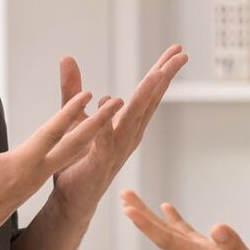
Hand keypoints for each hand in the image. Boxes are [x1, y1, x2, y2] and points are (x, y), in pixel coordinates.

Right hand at [0, 81, 120, 241]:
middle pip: (75, 144)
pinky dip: (78, 146)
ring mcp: (38, 180)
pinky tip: (87, 136)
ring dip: (92, 133)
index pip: (52, 133)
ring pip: (71, 153)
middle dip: (99, 123)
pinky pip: (63, 161)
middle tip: (120, 103)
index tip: (89, 93)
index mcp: (23, 164)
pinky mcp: (34, 184)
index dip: (70, 112)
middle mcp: (37, 172)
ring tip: (109, 114)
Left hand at [49, 45, 187, 214]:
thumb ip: (73, 89)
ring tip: (157, 74)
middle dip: (164, 77)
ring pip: (134, 117)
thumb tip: (68, 57)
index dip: (162, 71)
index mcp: (127, 124)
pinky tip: (108, 100)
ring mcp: (116, 149)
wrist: (71, 199)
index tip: (176, 50)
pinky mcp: (98, 162)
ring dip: (146, 96)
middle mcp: (128, 135)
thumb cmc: (77, 159)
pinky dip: (106, 122)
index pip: (148, 94)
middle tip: (181, 55)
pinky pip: (103, 139)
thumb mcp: (74, 116)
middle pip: (149, 101)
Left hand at [120, 192, 249, 249]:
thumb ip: (235, 248)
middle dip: (142, 216)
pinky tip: (168, 209)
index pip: (168, 239)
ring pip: (171, 232)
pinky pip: (186, 232)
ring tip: (134, 200)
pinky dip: (175, 220)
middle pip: (162, 234)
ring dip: (152, 217)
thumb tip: (217, 228)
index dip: (147, 225)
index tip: (128, 208)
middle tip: (124, 194)